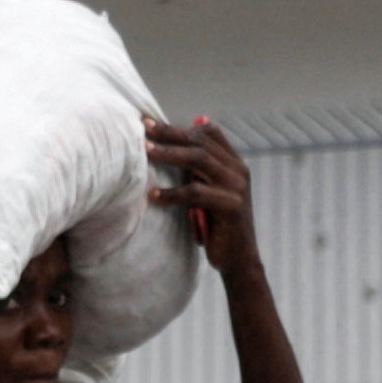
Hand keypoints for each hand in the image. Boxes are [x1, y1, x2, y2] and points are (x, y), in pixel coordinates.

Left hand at [148, 112, 262, 281]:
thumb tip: (168, 146)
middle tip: (143, 129)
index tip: (150, 123)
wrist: (238, 260)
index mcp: (234, 163)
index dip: (180, 126)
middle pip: (201, 142)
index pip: (209, 133)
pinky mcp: (232, 207)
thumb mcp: (207, 193)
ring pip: (200, 160)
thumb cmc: (215, 226)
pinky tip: (153, 196)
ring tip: (145, 152)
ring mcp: (237, 187)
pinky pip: (196, 193)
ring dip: (169, 154)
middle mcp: (238, 170)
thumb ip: (197, 171)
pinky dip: (173, 193)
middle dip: (170, 134)